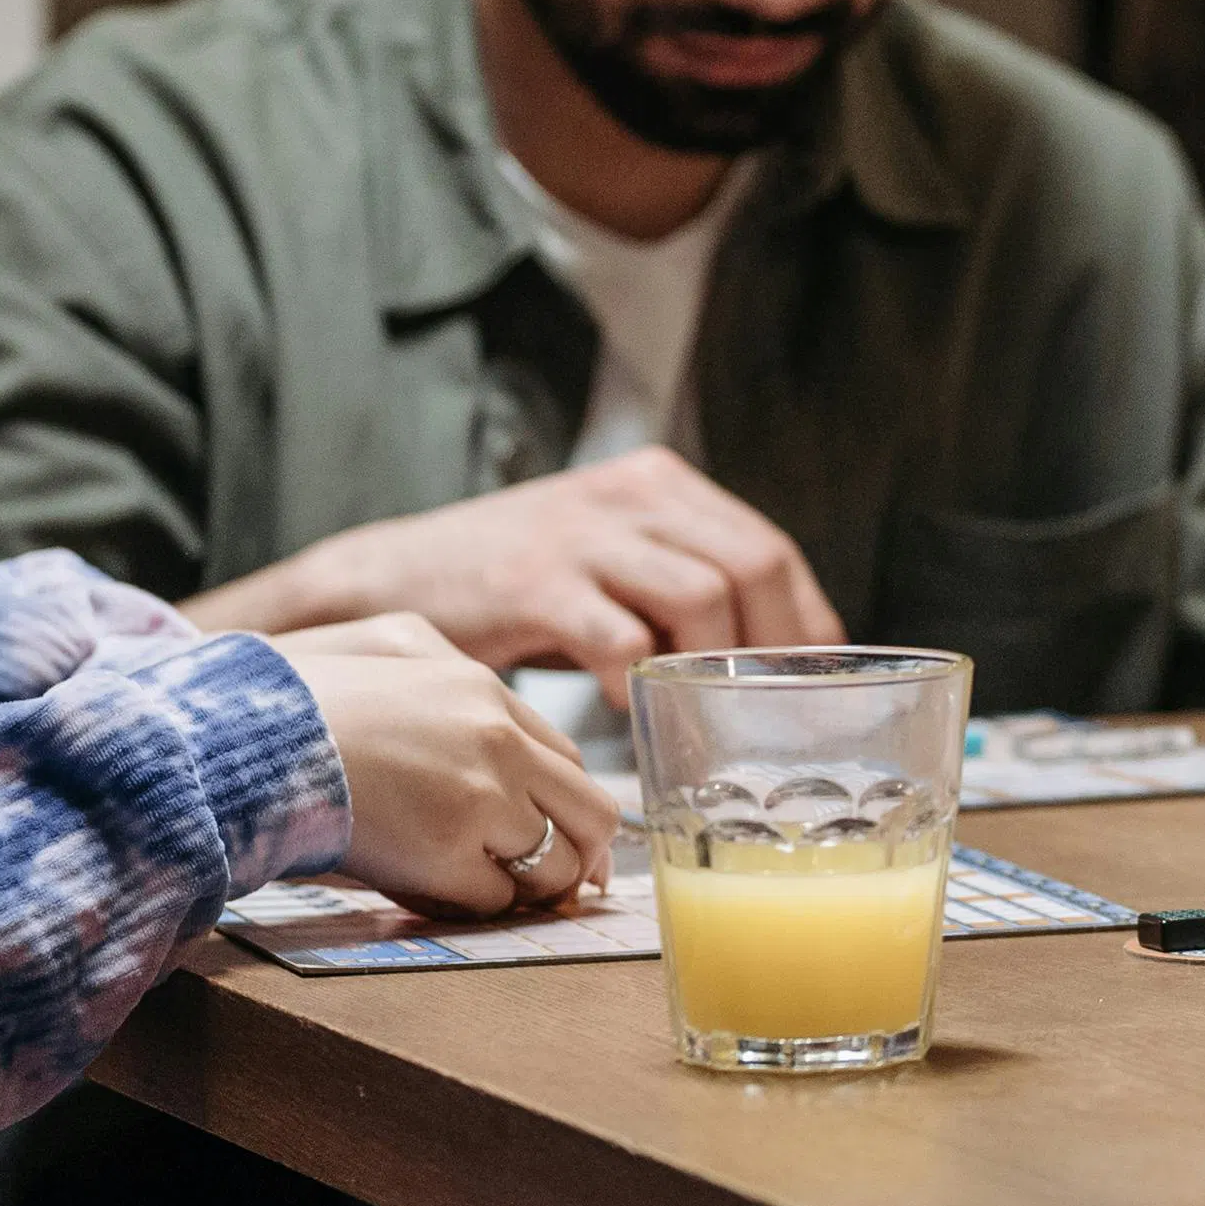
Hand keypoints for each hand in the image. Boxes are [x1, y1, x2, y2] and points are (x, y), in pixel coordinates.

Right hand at [194, 450, 842, 690]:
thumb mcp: (607, 562)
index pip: (768, 550)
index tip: (816, 686)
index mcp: (659, 486)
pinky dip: (641, 685)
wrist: (388, 580)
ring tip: (706, 719)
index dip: (804, 622)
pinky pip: (619, 638)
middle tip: (769, 716)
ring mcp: (583, 535)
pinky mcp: (534, 582)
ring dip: (715, 669)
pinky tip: (635, 717)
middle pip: (752, 565)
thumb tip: (767, 664)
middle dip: (774, 648)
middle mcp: (632, 496)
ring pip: (701, 597)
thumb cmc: (513, 589)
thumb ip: (678, 592)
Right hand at [278, 611, 621, 916]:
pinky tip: (436, 894)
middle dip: (582, 858)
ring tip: (484, 889)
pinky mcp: (445, 855)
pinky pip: (494, 901)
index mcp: (484, 692)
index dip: (569, 807)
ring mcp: (478, 798)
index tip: (567, 838)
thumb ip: (451, 689)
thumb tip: (504, 751)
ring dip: (526, 888)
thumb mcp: (387, 651)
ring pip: (553, 866)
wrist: (241, 738)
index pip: (567, 759)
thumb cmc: (298, 701)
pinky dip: (474, 907)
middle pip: (592, 815)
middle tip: (563, 887)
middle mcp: (497, 742)